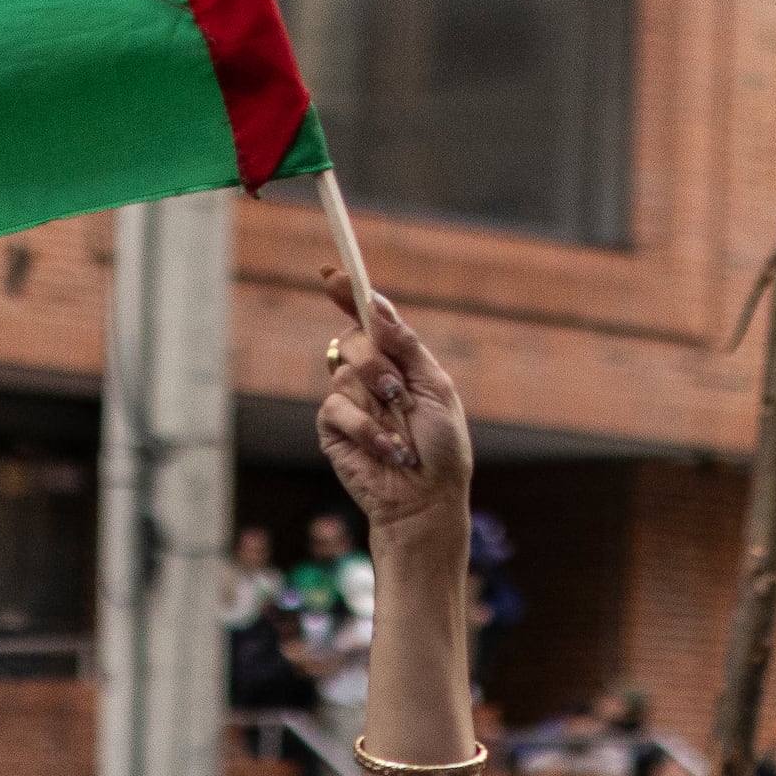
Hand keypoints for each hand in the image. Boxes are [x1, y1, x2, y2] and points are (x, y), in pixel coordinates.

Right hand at [310, 265, 469, 544]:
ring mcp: (351, 401)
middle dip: (375, 360)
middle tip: (397, 390)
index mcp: (399, 361)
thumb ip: (408, 348)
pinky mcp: (333, 429)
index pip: (369, 319)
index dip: (349, 294)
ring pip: (343, 371)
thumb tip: (378, 307)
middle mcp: (371, 376)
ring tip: (400, 428)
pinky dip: (365, 429)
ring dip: (376, 399)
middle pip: (353, 338)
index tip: (332, 275)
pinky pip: (335, 407)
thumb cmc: (442, 449)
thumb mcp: (437, 389)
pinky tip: (388, 450)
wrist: (426, 499)